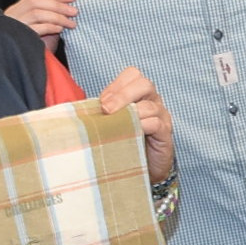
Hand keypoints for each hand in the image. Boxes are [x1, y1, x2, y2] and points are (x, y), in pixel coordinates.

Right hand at [6, 0, 78, 39]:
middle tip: (75, 11)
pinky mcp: (19, 37)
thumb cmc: (37, 44)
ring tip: (71, 23)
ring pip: (36, 13)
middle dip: (59, 5)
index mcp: (19, 8)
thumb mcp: (45, 25)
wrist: (26, 63)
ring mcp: (15, 25)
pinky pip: (36, 28)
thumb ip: (52, 14)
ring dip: (58, 17)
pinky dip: (51, 27)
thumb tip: (71, 6)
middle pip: (36, 2)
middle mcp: (14, 14)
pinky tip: (60, 30)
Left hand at [95, 66, 175, 182]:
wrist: (138, 169)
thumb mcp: (110, 122)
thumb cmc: (123, 143)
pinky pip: (156, 123)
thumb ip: (103, 111)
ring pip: (150, 105)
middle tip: (106, 109)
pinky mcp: (165, 134)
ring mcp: (161, 117)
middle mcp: (153, 102)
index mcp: (139, 95)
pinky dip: (142, 125)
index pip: (132, 75)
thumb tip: (79, 107)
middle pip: (144, 84)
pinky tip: (130, 132)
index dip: (116, 85)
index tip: (101, 101)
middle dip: (123, 94)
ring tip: (115, 123)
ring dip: (130, 112)